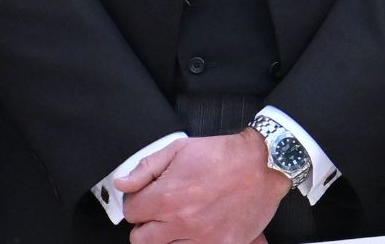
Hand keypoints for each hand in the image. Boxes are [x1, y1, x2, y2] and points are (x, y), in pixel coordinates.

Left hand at [114, 132, 287, 243]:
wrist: (262, 165)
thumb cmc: (222, 155)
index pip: (131, 212)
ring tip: (177, 221)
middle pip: (141, 239)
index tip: (145, 198)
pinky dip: (189, 242)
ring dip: (165, 237)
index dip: (136, 202)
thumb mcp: (178, 150)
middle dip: (144, 225)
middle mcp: (182, 222)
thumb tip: (122, 183)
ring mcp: (203, 238)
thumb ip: (146, 169)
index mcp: (167, 197)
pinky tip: (195, 229)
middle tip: (156, 213)